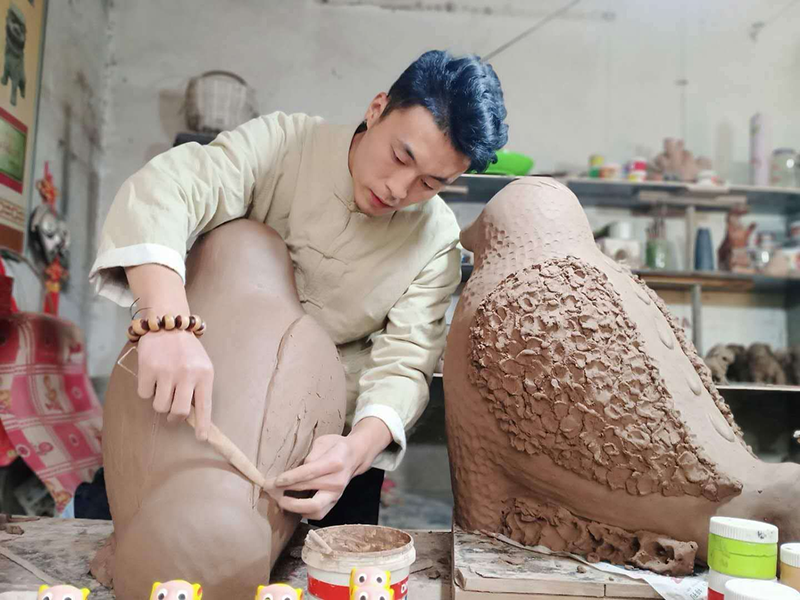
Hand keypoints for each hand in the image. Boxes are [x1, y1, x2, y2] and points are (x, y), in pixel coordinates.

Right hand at [136, 329, 213, 439]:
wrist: (168, 323)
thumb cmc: (187, 350)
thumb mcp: (201, 366)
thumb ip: (198, 388)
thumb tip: (193, 417)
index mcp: (205, 374)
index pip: (205, 405)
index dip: (203, 424)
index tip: (201, 438)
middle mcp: (187, 374)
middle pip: (180, 411)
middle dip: (175, 417)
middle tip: (173, 415)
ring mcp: (167, 372)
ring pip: (160, 406)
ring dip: (160, 402)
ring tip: (163, 388)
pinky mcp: (148, 369)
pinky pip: (145, 394)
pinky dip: (147, 390)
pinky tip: (152, 376)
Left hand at [274, 417, 392, 519]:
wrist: (355, 456)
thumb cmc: (335, 446)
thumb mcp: (323, 442)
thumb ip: (310, 455)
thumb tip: (295, 471)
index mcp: (334, 462)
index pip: (309, 472)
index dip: (290, 478)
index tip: (274, 481)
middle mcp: (337, 480)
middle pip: (308, 490)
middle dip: (286, 491)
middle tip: (269, 490)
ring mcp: (337, 494)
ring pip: (314, 509)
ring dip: (294, 507)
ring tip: (280, 500)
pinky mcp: (335, 502)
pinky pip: (318, 514)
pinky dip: (303, 512)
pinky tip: (292, 505)